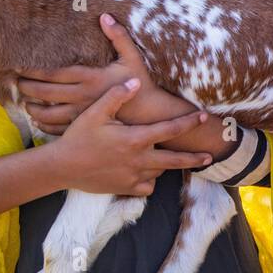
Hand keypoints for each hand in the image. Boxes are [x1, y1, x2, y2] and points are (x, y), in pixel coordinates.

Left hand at [17, 13, 191, 134]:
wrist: (150, 114)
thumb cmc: (141, 83)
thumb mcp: (132, 57)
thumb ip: (119, 36)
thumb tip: (105, 16)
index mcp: (90, 78)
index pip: (54, 73)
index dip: (34, 70)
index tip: (19, 67)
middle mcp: (82, 97)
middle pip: (45, 93)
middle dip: (26, 87)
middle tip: (16, 82)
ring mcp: (82, 115)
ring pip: (47, 113)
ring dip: (32, 108)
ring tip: (24, 102)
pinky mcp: (85, 128)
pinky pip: (58, 129)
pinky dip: (44, 125)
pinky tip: (38, 120)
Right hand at [51, 78, 213, 196]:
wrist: (62, 167)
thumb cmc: (78, 137)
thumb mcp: (95, 112)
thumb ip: (117, 96)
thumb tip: (136, 83)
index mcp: (135, 139)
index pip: (169, 129)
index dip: (188, 122)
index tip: (203, 117)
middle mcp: (139, 160)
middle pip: (175, 160)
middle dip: (194, 158)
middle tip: (210, 156)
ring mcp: (133, 177)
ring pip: (160, 171)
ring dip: (165, 164)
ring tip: (169, 158)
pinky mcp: (125, 189)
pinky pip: (147, 187)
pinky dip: (150, 180)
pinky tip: (147, 173)